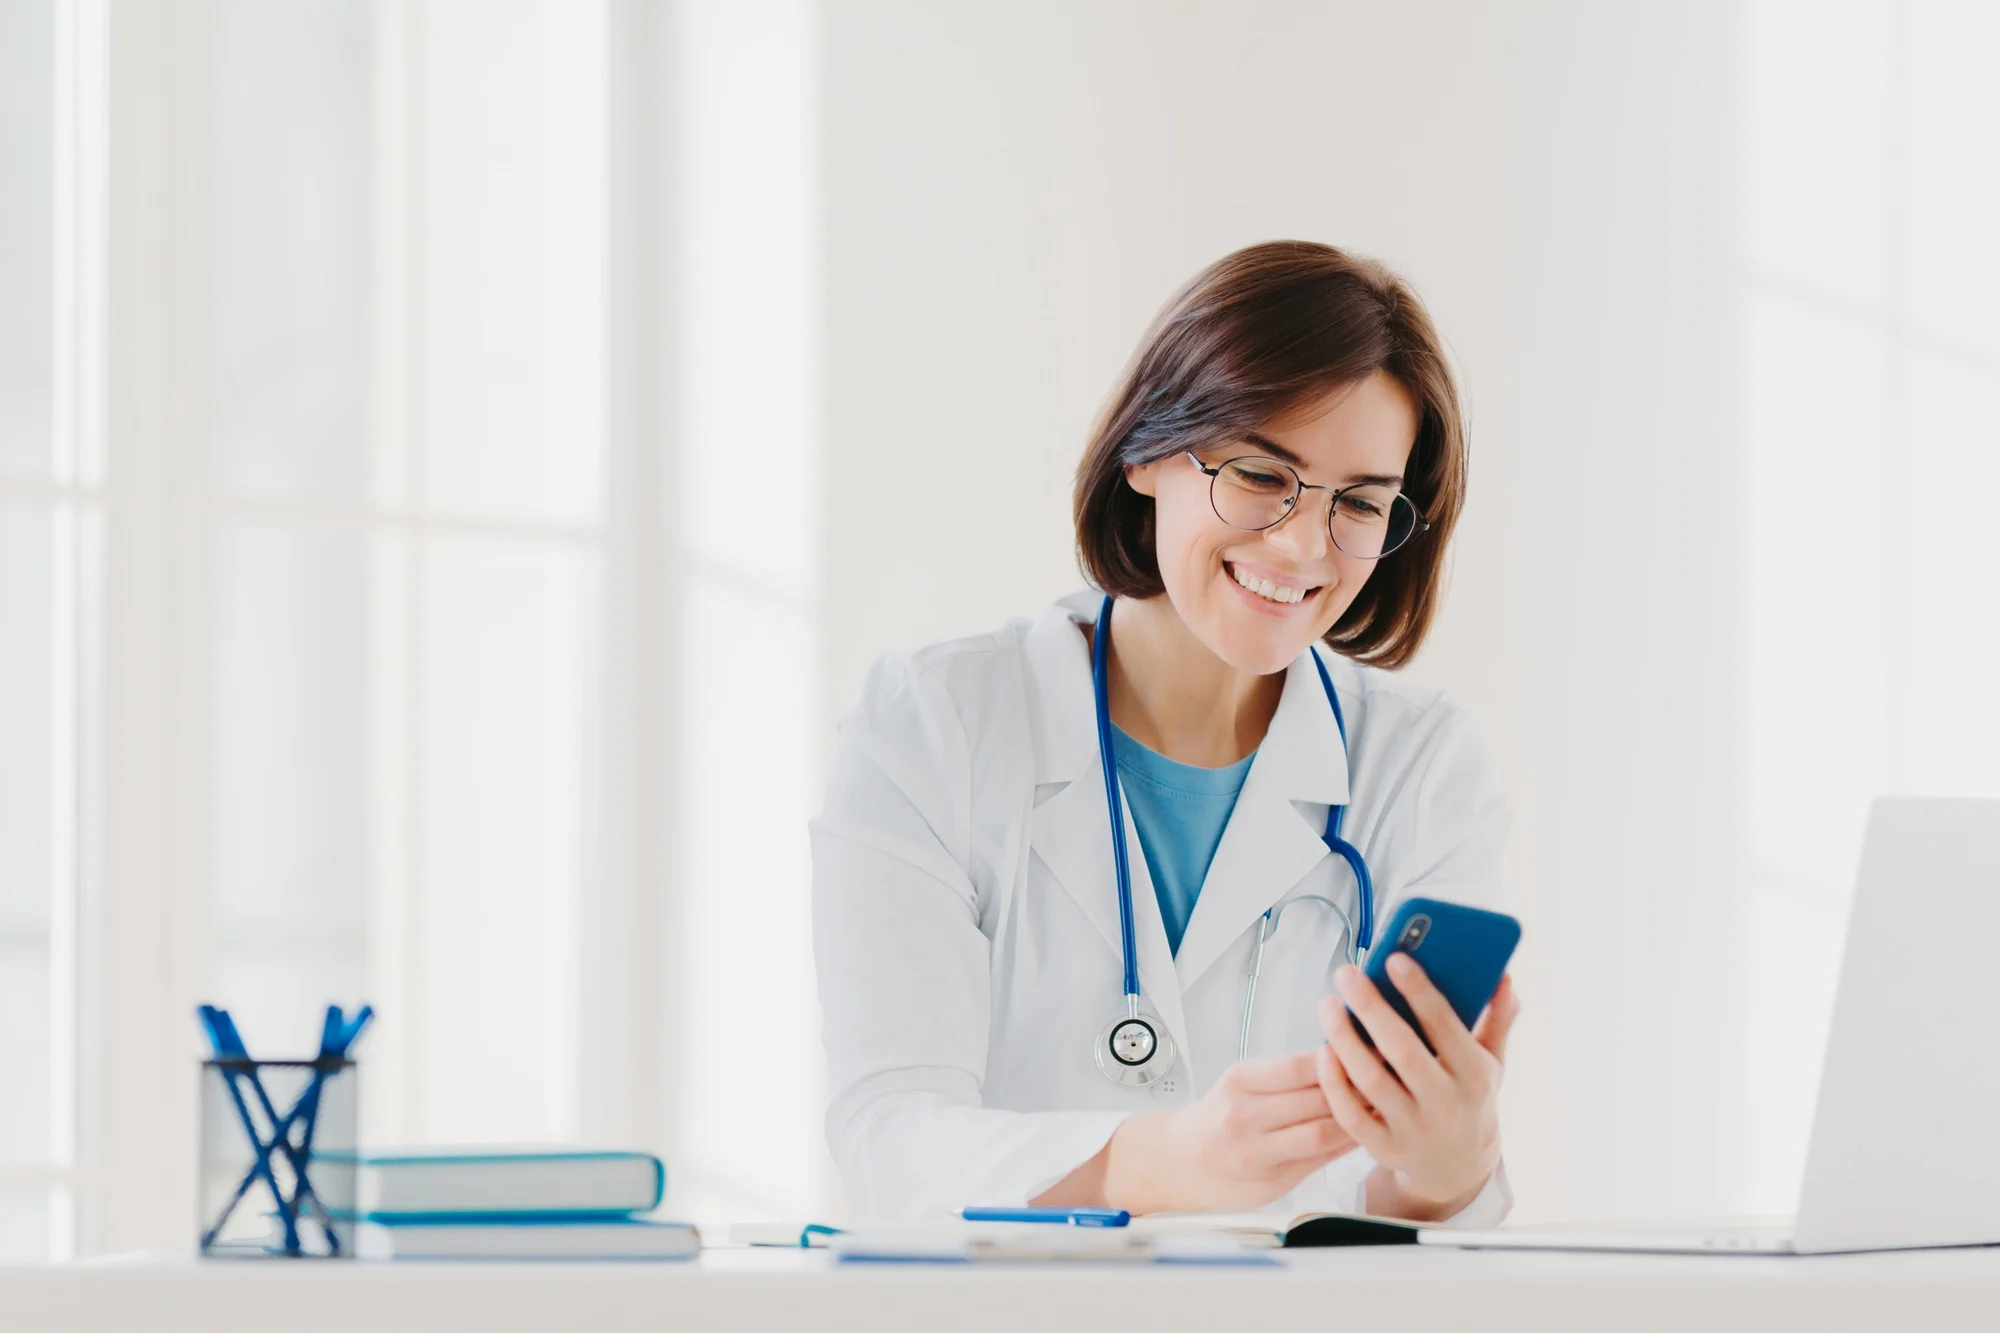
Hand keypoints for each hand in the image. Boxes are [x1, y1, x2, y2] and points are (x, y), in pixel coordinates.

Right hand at [1073, 1050, 1356, 1214]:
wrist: (1180, 1161)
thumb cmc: (1216, 1117)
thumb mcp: (1241, 1083)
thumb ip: (1287, 1076)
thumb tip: (1341, 1053)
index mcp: (1240, 1083)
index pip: (1299, 1065)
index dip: (1339, 1058)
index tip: (1368, 1047)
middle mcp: (1245, 1118)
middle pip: (1316, 1100)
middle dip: (1357, 1087)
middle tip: (1391, 1076)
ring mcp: (1257, 1154)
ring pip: (1322, 1133)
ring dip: (1358, 1119)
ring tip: (1384, 1106)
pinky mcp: (1270, 1183)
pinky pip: (1319, 1161)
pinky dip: (1345, 1146)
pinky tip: (1363, 1134)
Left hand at [1315, 959, 1517, 1219]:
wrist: (1458, 1167)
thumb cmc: (1468, 1098)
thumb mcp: (1490, 1061)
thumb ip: (1497, 1019)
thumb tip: (1504, 977)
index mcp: (1474, 1075)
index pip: (1445, 1026)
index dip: (1419, 991)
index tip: (1394, 958)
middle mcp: (1445, 1104)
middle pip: (1402, 1050)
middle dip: (1371, 1007)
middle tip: (1346, 973)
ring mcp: (1413, 1129)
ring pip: (1370, 1081)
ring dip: (1344, 1038)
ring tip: (1328, 1004)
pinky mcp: (1384, 1148)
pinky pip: (1351, 1115)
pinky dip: (1334, 1083)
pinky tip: (1324, 1051)